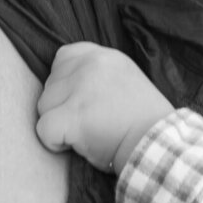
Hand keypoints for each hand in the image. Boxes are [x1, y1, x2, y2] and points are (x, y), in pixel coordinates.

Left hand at [36, 42, 173, 171]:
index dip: (66, 85)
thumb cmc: (143, 123)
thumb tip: (65, 85)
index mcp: (103, 56)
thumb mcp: (124, 81)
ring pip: (44, 107)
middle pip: (50, 86)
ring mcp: (80, 88)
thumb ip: (96, 75)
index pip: (62, 59)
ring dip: (59, 124)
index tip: (84, 103)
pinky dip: (55, 143)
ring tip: (88, 133)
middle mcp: (90, 65)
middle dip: (63, 107)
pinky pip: (44, 130)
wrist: (159, 146)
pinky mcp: (73, 116)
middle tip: (92, 123)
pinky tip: (76, 145)